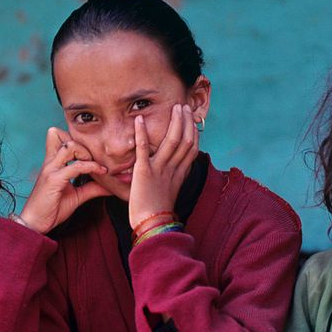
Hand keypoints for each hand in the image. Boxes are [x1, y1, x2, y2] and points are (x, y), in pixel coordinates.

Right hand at [19, 127, 109, 233]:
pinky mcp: (53, 180)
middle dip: (83, 143)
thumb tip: (110, 186)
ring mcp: (51, 170)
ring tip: (95, 165)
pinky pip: (75, 166)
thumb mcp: (76, 196)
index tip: (93, 155)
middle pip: (62, 134)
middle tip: (94, 158)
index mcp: (53, 163)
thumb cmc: (51, 209)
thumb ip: (92, 188)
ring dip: (86, 152)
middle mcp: (50, 162)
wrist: (34, 224)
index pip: (59, 136)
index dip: (77, 140)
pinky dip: (91, 167)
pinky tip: (101, 172)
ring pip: (69, 146)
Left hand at [128, 104, 198, 227]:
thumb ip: (174, 176)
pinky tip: (139, 120)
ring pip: (171, 141)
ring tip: (174, 108)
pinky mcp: (144, 171)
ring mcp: (159, 169)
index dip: (193, 132)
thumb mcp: (171, 190)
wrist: (151, 224)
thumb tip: (178, 167)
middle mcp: (172, 169)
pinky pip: (144, 149)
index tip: (191, 119)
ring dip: (174, 122)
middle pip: (185, 141)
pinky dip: (142, 133)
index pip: (191, 148)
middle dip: (186, 122)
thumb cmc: (157, 210)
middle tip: (183, 107)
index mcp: (179, 174)